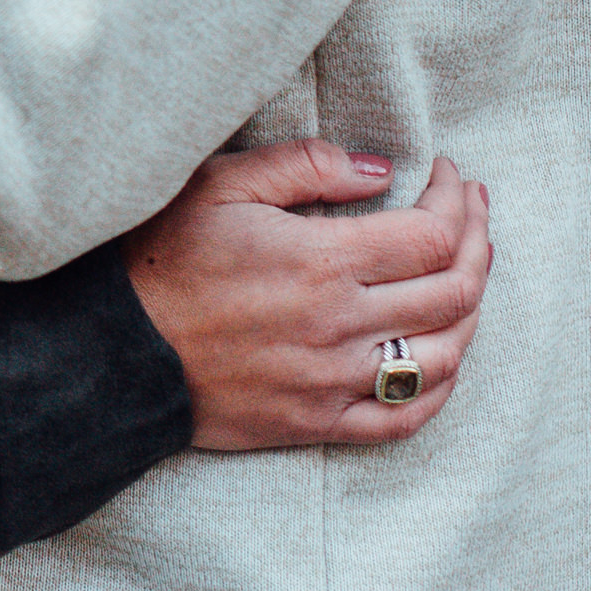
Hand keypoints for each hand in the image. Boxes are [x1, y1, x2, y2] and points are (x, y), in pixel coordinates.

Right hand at [121, 145, 491, 449]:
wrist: (110, 352)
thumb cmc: (158, 257)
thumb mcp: (220, 184)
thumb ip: (304, 166)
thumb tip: (377, 170)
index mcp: (321, 262)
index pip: (433, 234)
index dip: (456, 201)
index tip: (447, 175)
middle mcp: (340, 326)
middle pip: (453, 291)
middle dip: (479, 243)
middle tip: (473, 213)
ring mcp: (332, 382)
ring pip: (444, 355)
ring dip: (471, 311)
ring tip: (467, 273)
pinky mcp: (316, 423)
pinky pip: (404, 417)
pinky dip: (440, 386)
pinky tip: (444, 355)